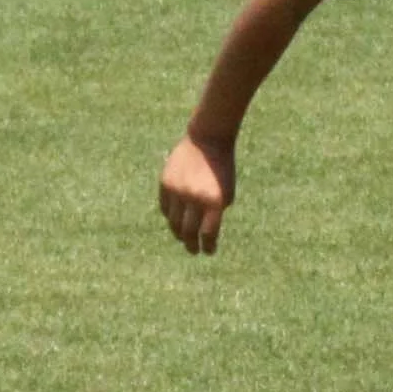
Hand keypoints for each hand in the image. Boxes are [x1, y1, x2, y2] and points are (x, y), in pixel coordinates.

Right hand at [160, 133, 235, 254]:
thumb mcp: (227, 191)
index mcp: (214, 201)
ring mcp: (178, 190)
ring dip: (178, 233)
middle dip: (191, 244)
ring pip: (174, 222)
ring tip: (183, 238)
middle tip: (193, 251)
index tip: (207, 252)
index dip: (208, 246)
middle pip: (188, 231)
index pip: (208, 233)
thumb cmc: (221, 168)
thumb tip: (203, 231)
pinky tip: (175, 221)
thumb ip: (216, 211)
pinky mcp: (165, 183)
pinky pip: (165, 207)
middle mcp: (194, 198)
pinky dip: (170, 217)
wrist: (207, 140)